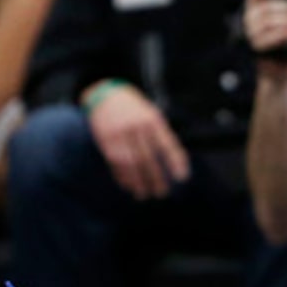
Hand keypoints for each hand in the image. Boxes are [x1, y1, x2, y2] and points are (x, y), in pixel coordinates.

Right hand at [85, 83, 187, 201]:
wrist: (104, 93)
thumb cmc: (133, 107)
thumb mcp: (150, 112)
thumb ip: (160, 133)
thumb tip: (174, 161)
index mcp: (151, 119)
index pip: (167, 143)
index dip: (176, 161)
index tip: (182, 178)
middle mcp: (136, 126)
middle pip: (148, 158)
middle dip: (156, 178)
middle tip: (162, 193)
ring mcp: (119, 134)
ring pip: (131, 164)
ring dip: (138, 182)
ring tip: (144, 194)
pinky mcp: (105, 140)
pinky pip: (115, 162)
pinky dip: (122, 176)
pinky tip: (128, 185)